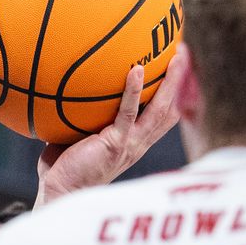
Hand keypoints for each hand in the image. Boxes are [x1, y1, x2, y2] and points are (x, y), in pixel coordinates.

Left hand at [35, 53, 186, 207]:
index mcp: (135, 142)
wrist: (60, 192)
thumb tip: (67, 86)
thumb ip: (82, 116)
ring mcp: (131, 144)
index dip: (173, 94)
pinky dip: (133, 91)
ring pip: (159, 109)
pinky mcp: (116, 144)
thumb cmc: (64, 166)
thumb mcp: (77, 136)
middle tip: (185, 52)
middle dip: (180, 81)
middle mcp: (139, 143)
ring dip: (170, 82)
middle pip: (170, 108)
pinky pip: (128, 113)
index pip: (161, 116)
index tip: (176, 69)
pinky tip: (136, 70)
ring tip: (176, 55)